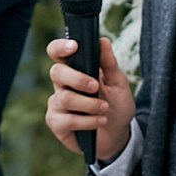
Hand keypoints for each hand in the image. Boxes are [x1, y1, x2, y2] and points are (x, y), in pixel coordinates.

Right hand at [45, 35, 135, 163]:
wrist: (118, 134)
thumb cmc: (116, 105)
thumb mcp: (118, 82)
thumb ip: (109, 63)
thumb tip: (103, 41)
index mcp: (74, 69)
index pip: (57, 52)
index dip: (60, 47)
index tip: (74, 46)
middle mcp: (61, 84)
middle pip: (56, 72)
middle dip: (78, 79)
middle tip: (96, 87)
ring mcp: (57, 104)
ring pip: (64, 98)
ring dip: (89, 104)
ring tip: (105, 108)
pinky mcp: (56, 123)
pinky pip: (67, 120)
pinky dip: (87, 121)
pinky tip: (100, 121)